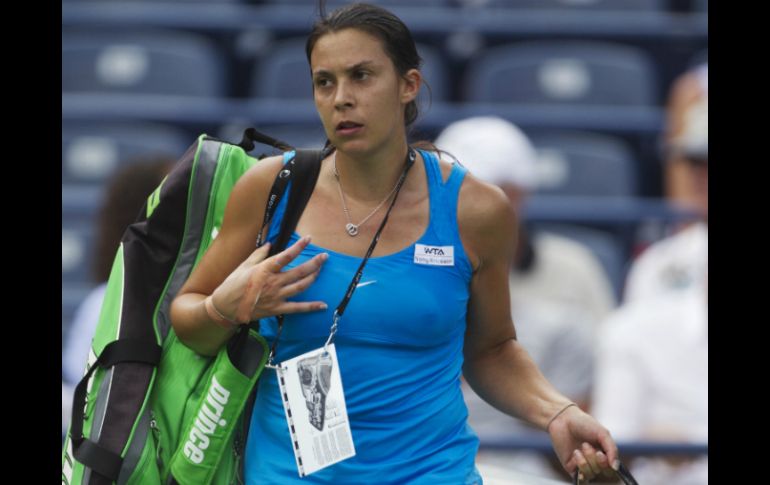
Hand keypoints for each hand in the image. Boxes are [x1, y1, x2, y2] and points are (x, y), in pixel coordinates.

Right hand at [212, 235, 328, 322]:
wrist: (225, 307)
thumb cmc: (232, 284)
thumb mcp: (244, 265)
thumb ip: (259, 254)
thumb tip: (270, 244)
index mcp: (265, 269)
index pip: (286, 256)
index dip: (299, 246)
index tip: (309, 239)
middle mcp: (273, 282)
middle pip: (299, 271)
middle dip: (314, 263)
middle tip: (325, 257)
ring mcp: (276, 296)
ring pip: (301, 286)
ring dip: (313, 278)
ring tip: (321, 270)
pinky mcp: (277, 309)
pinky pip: (297, 308)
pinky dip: (311, 307)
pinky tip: (323, 305)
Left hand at [548, 405, 618, 481]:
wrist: (564, 419)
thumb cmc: (584, 424)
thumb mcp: (603, 434)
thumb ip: (612, 450)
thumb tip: (616, 468)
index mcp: (605, 455)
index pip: (612, 469)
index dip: (608, 466)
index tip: (601, 453)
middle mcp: (595, 462)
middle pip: (602, 472)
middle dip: (596, 460)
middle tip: (586, 445)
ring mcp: (583, 465)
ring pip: (591, 474)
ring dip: (587, 459)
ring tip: (581, 446)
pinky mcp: (571, 467)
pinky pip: (580, 476)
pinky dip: (580, 465)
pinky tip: (576, 453)